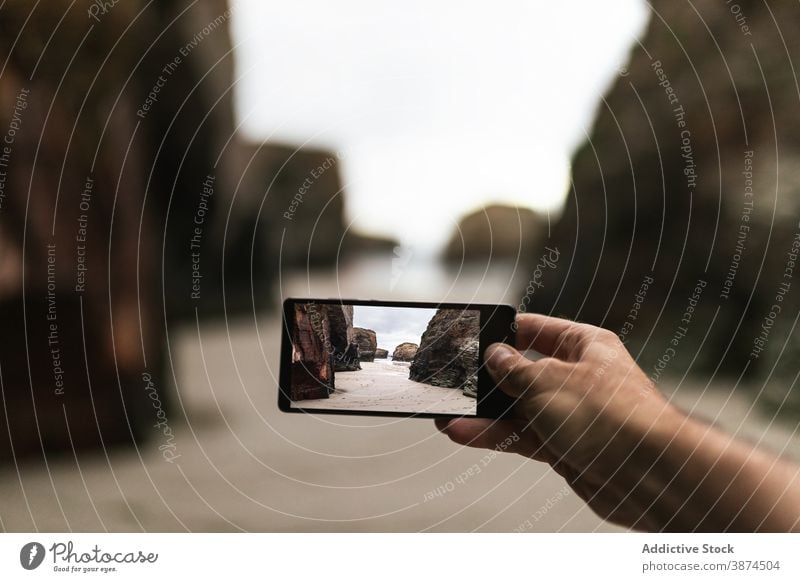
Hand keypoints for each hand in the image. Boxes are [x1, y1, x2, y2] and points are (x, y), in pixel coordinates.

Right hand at [437, 313, 677, 529]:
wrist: (650, 476)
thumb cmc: (610, 415)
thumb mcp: (549, 381)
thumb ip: (514, 369)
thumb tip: (492, 356)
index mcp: (584, 345)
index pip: (537, 329)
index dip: (504, 332)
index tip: (472, 337)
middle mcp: (578, 376)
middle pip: (523, 371)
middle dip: (488, 378)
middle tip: (454, 380)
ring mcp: (570, 414)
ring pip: (517, 408)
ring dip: (483, 413)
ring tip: (446, 413)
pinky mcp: (564, 446)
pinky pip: (522, 436)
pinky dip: (494, 436)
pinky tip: (463, 433)